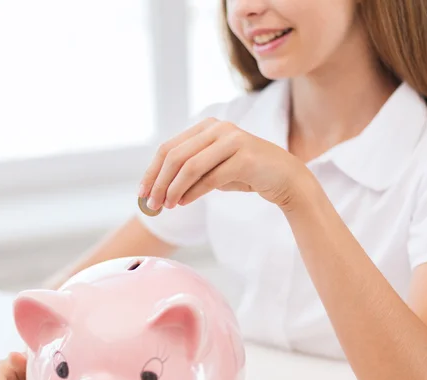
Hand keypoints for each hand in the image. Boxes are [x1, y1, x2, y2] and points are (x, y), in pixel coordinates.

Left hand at [138, 117, 308, 210]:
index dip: (152, 171)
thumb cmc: (246, 174)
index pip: (169, 148)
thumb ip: (189, 172)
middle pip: (176, 156)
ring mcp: (233, 140)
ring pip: (190, 166)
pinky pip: (211, 177)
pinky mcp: (245, 158)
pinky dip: (193, 192)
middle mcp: (219, 128)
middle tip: (151, 205)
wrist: (285, 178)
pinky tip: (184, 202)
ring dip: (174, 189)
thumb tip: (157, 190)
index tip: (142, 193)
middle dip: (159, 182)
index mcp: (207, 126)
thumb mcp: (213, 170)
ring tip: (166, 206)